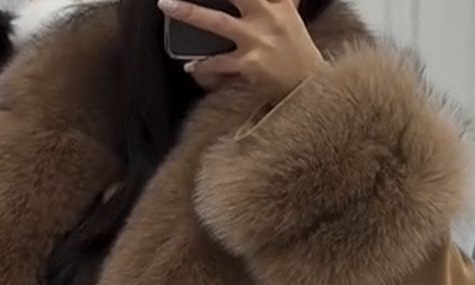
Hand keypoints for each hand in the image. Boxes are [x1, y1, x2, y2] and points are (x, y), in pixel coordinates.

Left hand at [158, 0, 322, 100]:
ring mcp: (257, 41)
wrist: (308, 86)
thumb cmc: (296, 49)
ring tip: (166, 5)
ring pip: (217, 22)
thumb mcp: (289, 15)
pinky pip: (218, 64)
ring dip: (189, 13)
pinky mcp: (250, 65)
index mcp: (278, 2)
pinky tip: (190, 66)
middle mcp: (267, 16)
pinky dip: (202, 66)